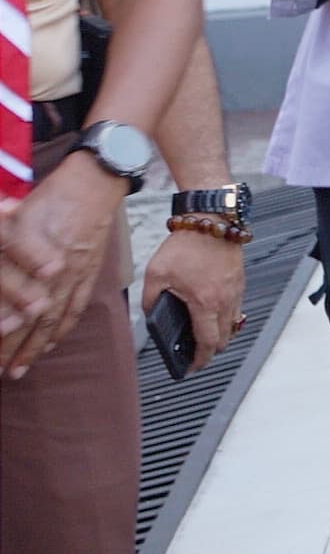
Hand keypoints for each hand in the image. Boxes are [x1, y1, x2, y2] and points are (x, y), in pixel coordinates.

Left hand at [0, 154, 120, 377]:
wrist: (96, 182)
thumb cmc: (53, 196)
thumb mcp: (16, 221)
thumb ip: (7, 254)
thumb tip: (0, 282)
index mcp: (36, 264)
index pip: (12, 309)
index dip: (1, 333)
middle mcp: (56, 276)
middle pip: (32, 321)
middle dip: (14, 349)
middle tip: (3, 371)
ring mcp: (76, 275)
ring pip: (53, 319)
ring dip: (37, 347)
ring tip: (22, 367)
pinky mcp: (89, 270)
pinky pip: (76, 306)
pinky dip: (63, 328)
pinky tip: (53, 340)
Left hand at [142, 221, 244, 350]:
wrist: (210, 221)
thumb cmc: (186, 245)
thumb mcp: (155, 275)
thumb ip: (150, 300)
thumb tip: (151, 315)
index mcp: (205, 303)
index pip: (207, 343)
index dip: (199, 360)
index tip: (191, 367)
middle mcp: (225, 300)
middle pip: (224, 339)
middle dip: (210, 351)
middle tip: (195, 355)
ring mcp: (235, 291)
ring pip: (233, 325)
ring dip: (219, 335)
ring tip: (203, 336)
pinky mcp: (239, 281)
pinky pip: (236, 309)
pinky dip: (226, 318)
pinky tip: (211, 313)